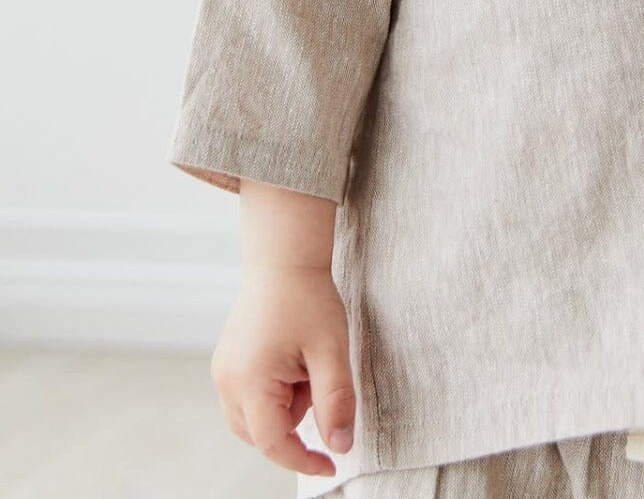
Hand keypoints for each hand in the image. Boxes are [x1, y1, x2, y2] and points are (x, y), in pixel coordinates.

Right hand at [209, 264, 356, 477]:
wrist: (285, 260)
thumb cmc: (309, 300)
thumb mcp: (332, 351)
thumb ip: (336, 401)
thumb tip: (340, 446)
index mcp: (249, 382)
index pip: (274, 443)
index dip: (304, 460)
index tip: (333, 463)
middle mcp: (226, 382)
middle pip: (262, 434)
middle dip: (297, 418)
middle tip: (316, 375)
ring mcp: (223, 373)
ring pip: (256, 419)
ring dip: (285, 405)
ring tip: (304, 362)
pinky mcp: (227, 364)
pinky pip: (251, 398)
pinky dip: (275, 392)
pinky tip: (292, 359)